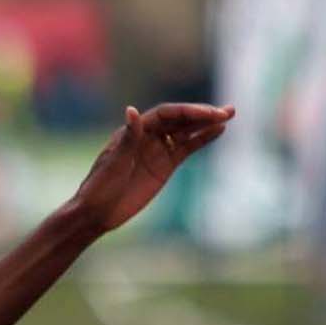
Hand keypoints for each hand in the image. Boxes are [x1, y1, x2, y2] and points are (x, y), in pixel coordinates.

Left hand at [71, 103, 233, 235]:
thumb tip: (132, 110)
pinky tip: (218, 132)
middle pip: (179, 120)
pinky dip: (202, 140)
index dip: (187, 112)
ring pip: (186, 132)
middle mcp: (148, 135)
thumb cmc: (99, 187)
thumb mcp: (114, 163)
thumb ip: (128, 138)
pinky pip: (186, 149)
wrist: (97, 213)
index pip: (165, 115)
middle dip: (203, 114)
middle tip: (227, 111)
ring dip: (207, 124)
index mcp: (134, 130)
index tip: (207, 113)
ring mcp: (158, 150)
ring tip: (229, 116)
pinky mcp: (165, 165)